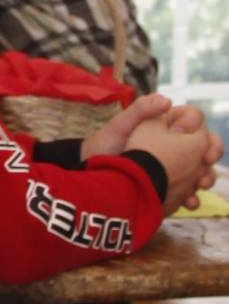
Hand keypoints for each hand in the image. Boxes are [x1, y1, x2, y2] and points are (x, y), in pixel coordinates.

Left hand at [82, 95, 221, 214]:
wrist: (93, 171)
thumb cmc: (106, 142)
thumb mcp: (121, 124)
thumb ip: (141, 109)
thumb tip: (168, 100)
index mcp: (167, 124)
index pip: (196, 122)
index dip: (202, 131)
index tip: (198, 143)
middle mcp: (174, 143)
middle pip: (204, 147)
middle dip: (210, 156)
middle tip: (206, 166)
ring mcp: (174, 165)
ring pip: (200, 169)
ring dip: (206, 178)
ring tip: (199, 186)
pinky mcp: (170, 184)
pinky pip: (188, 190)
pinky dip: (192, 196)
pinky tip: (189, 203)